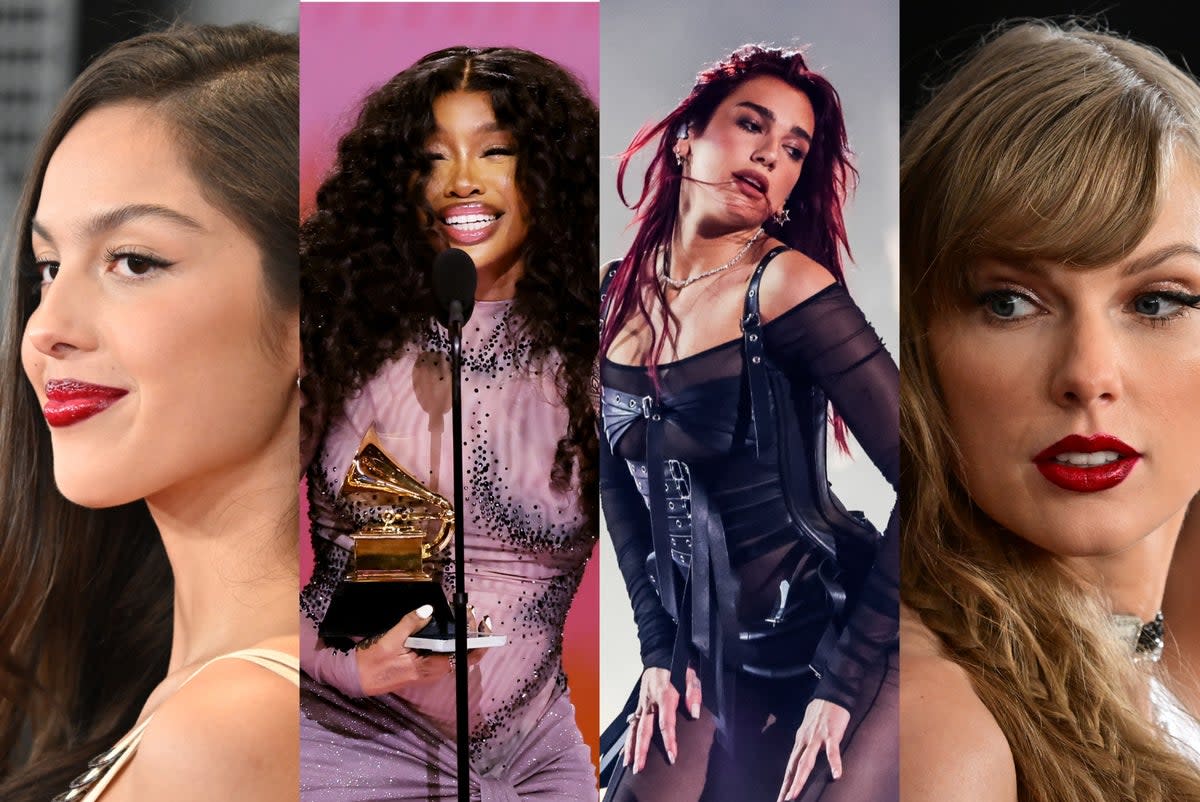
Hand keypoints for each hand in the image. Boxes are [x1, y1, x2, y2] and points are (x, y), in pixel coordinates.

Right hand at [354, 605, 487, 695]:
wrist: (358, 679)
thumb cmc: (373, 662)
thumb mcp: (390, 640)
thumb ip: (410, 623)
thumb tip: (428, 609)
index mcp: (429, 667)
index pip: (464, 657)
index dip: (479, 642)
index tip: (482, 624)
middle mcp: (433, 672)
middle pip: (462, 654)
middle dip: (471, 633)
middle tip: (470, 611)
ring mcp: (428, 671)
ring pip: (453, 654)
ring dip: (460, 636)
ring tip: (462, 615)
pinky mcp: (422, 668)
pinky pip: (442, 654)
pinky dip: (449, 640)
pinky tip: (446, 626)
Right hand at [624, 665, 701, 773]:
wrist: (659, 658)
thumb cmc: (676, 669)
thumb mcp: (691, 676)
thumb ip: (694, 694)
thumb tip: (694, 714)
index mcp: (664, 696)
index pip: (665, 722)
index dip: (669, 740)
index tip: (672, 756)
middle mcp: (650, 702)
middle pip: (644, 730)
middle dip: (642, 750)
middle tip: (641, 767)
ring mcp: (642, 705)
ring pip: (634, 729)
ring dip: (632, 748)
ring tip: (631, 765)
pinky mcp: (639, 707)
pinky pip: (632, 725)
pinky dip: (627, 740)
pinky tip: (625, 753)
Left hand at [777, 698, 850, 800]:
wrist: (832, 693)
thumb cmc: (822, 711)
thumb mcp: (810, 728)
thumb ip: (807, 743)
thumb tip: (805, 755)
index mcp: (800, 740)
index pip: (791, 764)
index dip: (786, 780)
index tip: (781, 795)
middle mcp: (805, 740)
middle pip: (794, 766)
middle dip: (788, 784)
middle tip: (783, 800)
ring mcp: (817, 737)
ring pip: (806, 762)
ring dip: (800, 779)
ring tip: (795, 794)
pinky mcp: (830, 734)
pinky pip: (832, 751)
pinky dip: (834, 763)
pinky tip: (836, 775)